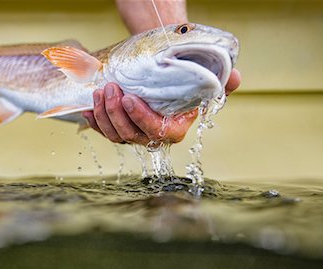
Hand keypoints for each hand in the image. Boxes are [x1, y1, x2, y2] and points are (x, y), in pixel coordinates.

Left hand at [82, 69, 240, 144]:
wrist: (166, 79)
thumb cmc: (183, 82)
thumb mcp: (205, 81)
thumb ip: (221, 83)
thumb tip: (234, 78)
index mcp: (174, 130)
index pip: (156, 131)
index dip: (140, 117)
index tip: (129, 97)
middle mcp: (153, 137)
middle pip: (130, 134)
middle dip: (116, 112)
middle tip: (110, 88)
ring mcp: (134, 135)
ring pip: (115, 134)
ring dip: (103, 114)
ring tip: (100, 92)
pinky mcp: (120, 130)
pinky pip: (104, 131)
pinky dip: (94, 121)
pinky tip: (88, 107)